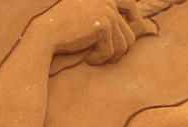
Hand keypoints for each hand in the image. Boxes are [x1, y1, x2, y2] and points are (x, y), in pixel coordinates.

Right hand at [35, 0, 155, 63]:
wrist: (46, 33)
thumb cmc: (65, 29)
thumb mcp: (88, 15)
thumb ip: (108, 15)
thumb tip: (142, 28)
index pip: (131, 5)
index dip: (134, 23)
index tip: (124, 39)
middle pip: (131, 29)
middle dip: (122, 48)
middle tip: (110, 56)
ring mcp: (107, 10)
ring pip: (125, 43)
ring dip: (112, 56)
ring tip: (96, 58)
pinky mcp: (103, 24)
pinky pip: (113, 50)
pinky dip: (101, 59)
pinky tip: (89, 60)